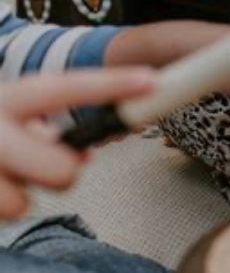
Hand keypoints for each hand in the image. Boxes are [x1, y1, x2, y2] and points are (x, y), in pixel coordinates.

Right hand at [0, 69, 153, 218]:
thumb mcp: (11, 112)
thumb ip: (46, 125)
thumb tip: (85, 149)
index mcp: (8, 99)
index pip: (66, 87)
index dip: (110, 84)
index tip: (150, 81)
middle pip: (61, 169)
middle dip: (63, 171)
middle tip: (48, 161)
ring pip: (22, 202)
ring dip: (17, 193)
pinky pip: (3, 212)